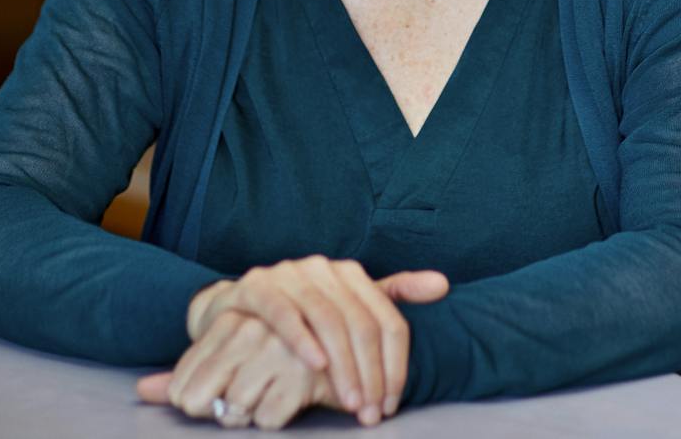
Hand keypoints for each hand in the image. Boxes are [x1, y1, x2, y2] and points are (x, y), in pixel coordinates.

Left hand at [137, 309, 335, 428]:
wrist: (339, 335)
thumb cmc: (275, 349)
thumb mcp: (228, 349)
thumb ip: (188, 371)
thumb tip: (142, 390)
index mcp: (228, 319)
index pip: (184, 380)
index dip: (193, 402)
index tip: (206, 404)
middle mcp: (250, 328)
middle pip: (201, 398)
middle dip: (216, 412)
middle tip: (235, 408)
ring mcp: (278, 349)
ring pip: (234, 408)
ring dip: (248, 414)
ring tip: (269, 395)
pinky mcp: (304, 374)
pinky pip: (267, 419)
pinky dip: (274, 417)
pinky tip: (291, 400)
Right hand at [184, 259, 448, 424]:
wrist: (236, 308)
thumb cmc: (301, 314)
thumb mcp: (348, 306)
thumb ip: (394, 294)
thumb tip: (444, 284)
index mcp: (351, 274)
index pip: (388, 319)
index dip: (395, 364)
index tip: (391, 403)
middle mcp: (323, 268)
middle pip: (361, 323)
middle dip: (370, 373)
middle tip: (370, 412)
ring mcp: (289, 274)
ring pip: (327, 320)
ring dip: (342, 366)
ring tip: (349, 402)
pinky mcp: (257, 286)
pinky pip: (284, 312)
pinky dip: (302, 340)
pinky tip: (315, 367)